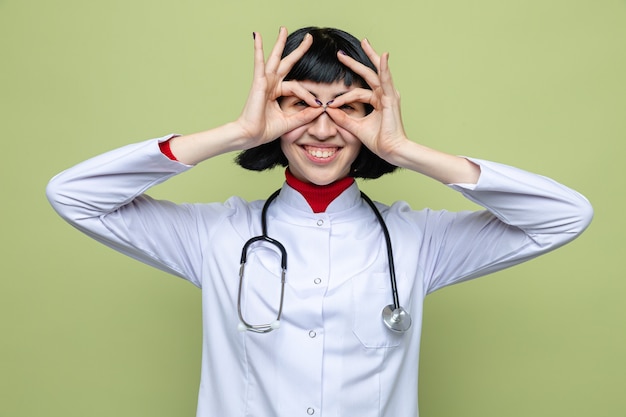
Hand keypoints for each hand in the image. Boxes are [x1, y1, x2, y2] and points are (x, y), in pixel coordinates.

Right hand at [236, 27, 324, 148]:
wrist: (251, 135)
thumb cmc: (265, 130)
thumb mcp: (290, 122)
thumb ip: (304, 115)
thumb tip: (320, 108)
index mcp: (277, 93)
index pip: (297, 87)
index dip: (308, 95)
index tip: (319, 105)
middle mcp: (271, 84)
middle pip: (287, 63)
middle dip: (298, 50)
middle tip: (309, 38)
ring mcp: (264, 81)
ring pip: (275, 59)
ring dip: (279, 43)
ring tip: (283, 29)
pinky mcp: (258, 82)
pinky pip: (259, 62)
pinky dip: (258, 48)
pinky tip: (257, 35)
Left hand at [324, 39, 408, 164]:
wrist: (391, 151)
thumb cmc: (379, 141)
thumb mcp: (355, 127)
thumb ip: (343, 118)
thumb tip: (329, 110)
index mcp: (377, 101)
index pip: (356, 93)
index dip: (342, 98)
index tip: (330, 104)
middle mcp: (384, 95)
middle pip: (367, 75)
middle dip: (355, 63)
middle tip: (341, 53)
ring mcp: (389, 95)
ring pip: (377, 73)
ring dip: (370, 56)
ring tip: (364, 42)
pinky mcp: (392, 98)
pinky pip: (387, 80)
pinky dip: (384, 68)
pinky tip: (383, 56)